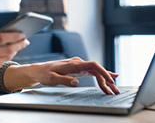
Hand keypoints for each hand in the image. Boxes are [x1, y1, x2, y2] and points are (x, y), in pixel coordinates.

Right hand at [0, 24, 29, 77]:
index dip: (14, 36)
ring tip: (17, 47)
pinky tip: (7, 54)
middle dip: (19, 45)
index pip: (1, 38)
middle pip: (7, 49)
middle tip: (25, 41)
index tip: (22, 34)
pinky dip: (5, 58)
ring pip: (5, 58)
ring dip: (14, 52)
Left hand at [4, 57, 119, 94]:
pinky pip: (92, 72)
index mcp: (73, 64)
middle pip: (97, 70)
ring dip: (105, 81)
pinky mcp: (78, 69)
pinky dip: (101, 77)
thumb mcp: (51, 79)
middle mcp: (78, 62)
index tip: (111, 80)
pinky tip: (109, 79)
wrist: (39, 70)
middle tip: (115, 91)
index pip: (93, 65)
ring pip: (96, 72)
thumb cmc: (44, 74)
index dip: (103, 72)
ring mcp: (79, 65)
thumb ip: (64, 80)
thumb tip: (76, 82)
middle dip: (107, 80)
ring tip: (113, 90)